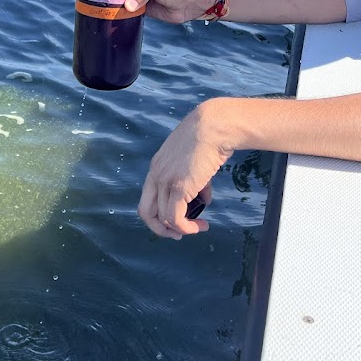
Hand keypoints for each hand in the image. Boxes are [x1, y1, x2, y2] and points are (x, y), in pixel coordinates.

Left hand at [138, 102, 233, 239]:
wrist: (214, 126)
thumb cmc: (209, 138)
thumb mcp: (195, 160)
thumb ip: (194, 179)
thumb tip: (203, 198)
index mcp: (157, 166)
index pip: (149, 197)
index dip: (160, 212)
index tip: (176, 219)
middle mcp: (156, 175)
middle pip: (146, 212)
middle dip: (160, 228)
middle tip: (178, 234)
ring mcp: (165, 181)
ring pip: (163, 218)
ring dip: (181, 229)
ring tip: (200, 227)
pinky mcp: (178, 187)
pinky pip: (175, 218)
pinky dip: (186, 227)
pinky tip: (201, 225)